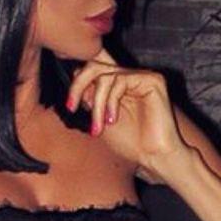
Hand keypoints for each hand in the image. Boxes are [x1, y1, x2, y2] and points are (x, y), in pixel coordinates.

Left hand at [64, 48, 194, 183]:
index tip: (67, 99)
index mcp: (117, 85)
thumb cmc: (130, 143)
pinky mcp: (152, 80)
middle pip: (95, 64)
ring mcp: (141, 77)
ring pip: (104, 75)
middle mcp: (129, 77)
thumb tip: (75, 76)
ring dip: (96, 104)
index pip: (93, 68)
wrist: (154, 157)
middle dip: (78, 85)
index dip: (76, 77)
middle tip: (71, 106)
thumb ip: (89, 98)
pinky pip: (120, 80)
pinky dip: (110, 101)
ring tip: (98, 126)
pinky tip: (113, 120)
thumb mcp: (99, 118)